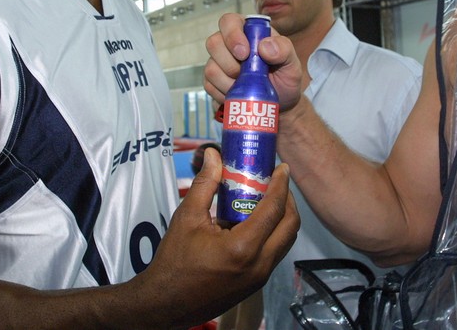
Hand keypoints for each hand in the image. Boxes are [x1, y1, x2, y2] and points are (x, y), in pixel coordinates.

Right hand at [129, 148, 298, 328]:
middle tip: (277, 182)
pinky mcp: (256, 284)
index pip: (274, 209)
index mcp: (243, 247)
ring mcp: (260, 277)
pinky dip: (273, 234)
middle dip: (288, 200)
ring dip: (283, 218)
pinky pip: (275, 253)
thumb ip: (205, 184)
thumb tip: (214, 155)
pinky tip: (255, 222)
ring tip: (268, 199)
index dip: (281, 184)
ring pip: (286, 242)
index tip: (282, 167)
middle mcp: (259, 264)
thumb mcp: (186, 217)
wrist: (166, 302)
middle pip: (290, 226)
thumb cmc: (174, 261)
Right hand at [204, 13, 302, 110]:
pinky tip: (238, 94)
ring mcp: (218, 63)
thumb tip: (264, 46)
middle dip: (229, 63)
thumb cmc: (284, 77)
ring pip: (211, 68)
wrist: (280, 103)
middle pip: (213, 43)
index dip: (232, 35)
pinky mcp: (213, 81)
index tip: (244, 54)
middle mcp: (228, 44)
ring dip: (229, 81)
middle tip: (245, 74)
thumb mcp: (292, 63)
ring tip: (246, 86)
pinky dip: (225, 93)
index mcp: (247, 31)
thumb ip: (284, 49)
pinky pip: (210, 86)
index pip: (229, 21)